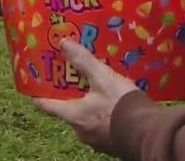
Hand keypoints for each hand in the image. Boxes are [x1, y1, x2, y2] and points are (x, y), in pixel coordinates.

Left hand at [34, 39, 138, 154]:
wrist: (147, 131)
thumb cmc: (120, 104)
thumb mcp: (102, 77)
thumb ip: (83, 60)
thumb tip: (63, 43)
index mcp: (73, 115)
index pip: (46, 105)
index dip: (40, 94)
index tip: (37, 84)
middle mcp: (79, 130)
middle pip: (67, 111)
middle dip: (71, 96)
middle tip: (76, 81)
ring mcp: (94, 139)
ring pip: (85, 118)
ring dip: (90, 106)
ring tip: (100, 91)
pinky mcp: (109, 142)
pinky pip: (101, 125)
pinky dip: (103, 115)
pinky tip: (114, 105)